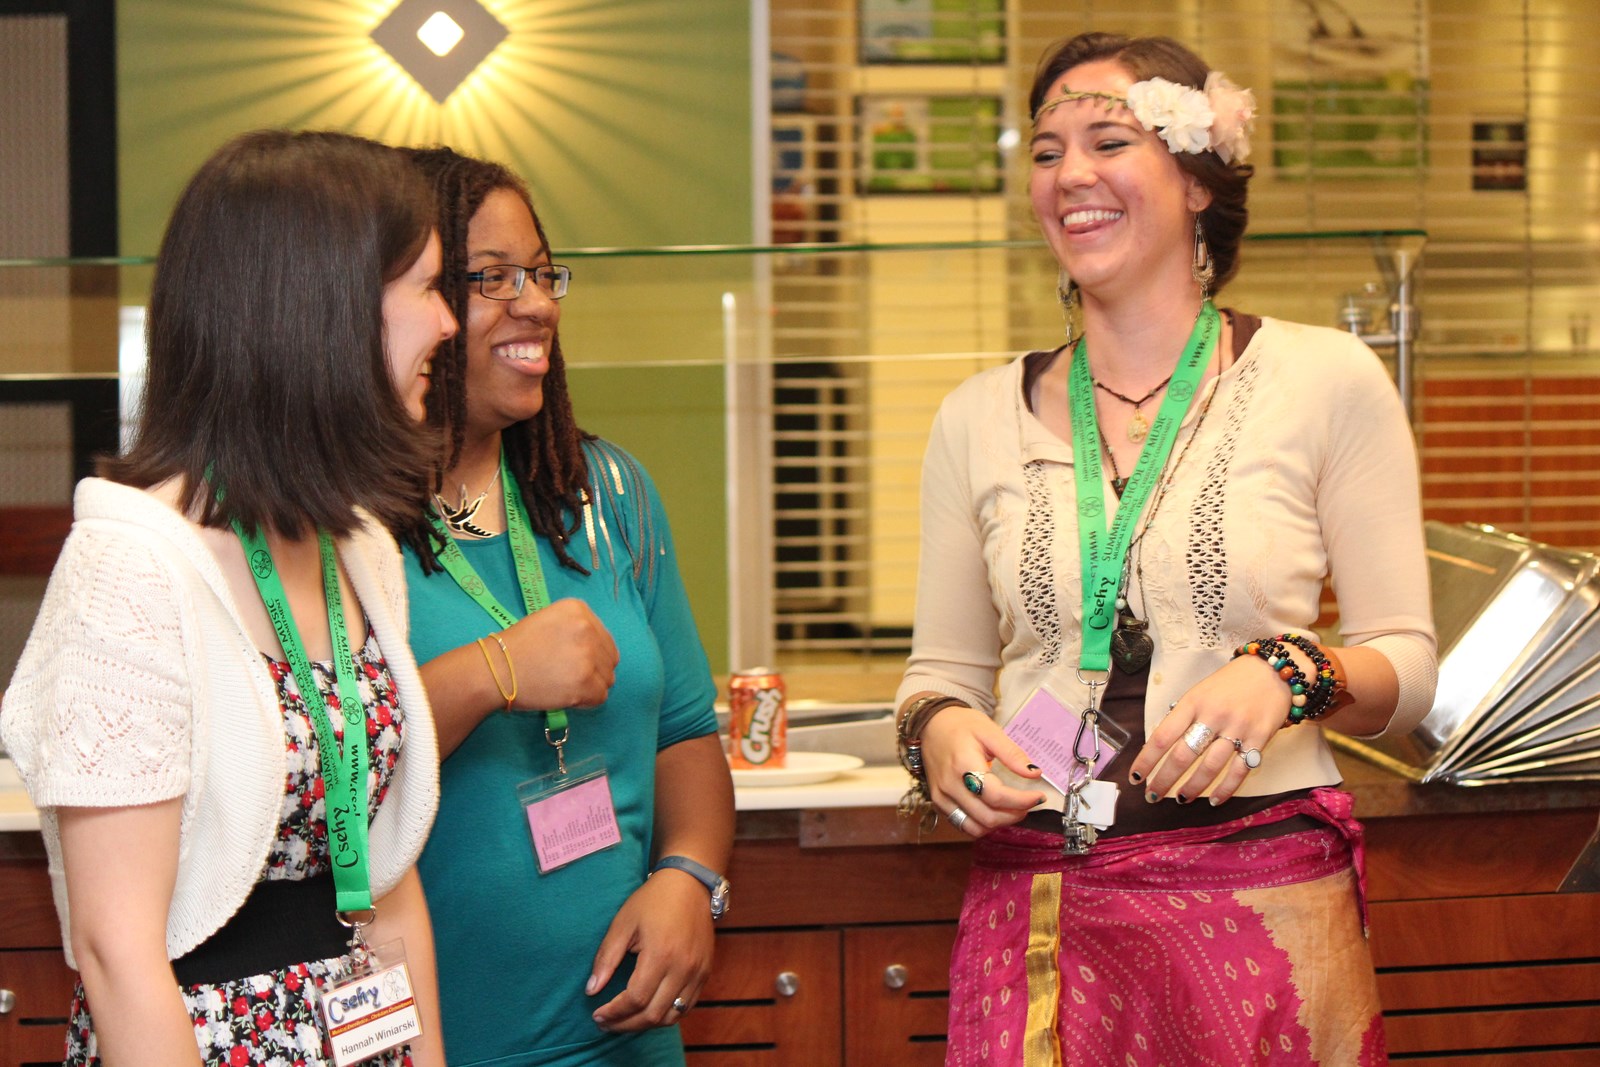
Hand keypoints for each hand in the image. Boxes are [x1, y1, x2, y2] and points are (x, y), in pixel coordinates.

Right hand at [501, 599, 617, 709]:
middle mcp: (587, 628)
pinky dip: (586, 701)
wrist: (494, 670)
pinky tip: (565, 696)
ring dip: (590, 686)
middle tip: (566, 677)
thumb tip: (598, 651)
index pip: (604, 638)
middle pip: (610, 658)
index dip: (590, 654)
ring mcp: (588, 655)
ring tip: (563, 685)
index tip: (568, 661)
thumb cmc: (515, 647)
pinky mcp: (585, 682)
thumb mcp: (548, 621)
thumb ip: (576, 630)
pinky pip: (601, 696)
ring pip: (607, 678)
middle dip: (593, 671)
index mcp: (578, 609)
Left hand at [587, 870, 714, 1031]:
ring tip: (625, 1021)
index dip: (614, 1013)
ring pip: (672, 1016)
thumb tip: (592, 990)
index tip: (597, 1015)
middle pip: (653, 1015)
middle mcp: (682, 968)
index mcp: (660, 955)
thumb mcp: (623, 923)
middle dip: (625, 1025)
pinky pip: (687, 1007)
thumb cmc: (653, 901)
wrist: (690, 884)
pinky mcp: (705, 973)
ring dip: (646, 1024)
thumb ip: (607, 958)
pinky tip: (649, 1010)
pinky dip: (667, 1015)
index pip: (635, 999)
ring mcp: (698, 973)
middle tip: (606, 1023)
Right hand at [921, 705, 1045, 837]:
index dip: (1021, 801)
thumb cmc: (960, 725)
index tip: (1038, 796)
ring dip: (1000, 824)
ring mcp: (942, 797)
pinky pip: (963, 825)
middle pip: (987, 817)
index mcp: (963, 764)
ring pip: (975, 828)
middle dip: (1015, 814)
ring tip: (1013, 809)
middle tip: (1028, 802)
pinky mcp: (938, 803)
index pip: (995, 795)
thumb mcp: (989, 731)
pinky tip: (994, 811)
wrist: (930, 725)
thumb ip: (1012, 753)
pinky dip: (983, 824)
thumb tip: (1035, 773)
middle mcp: (949, 785)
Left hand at [1129, 654, 1286, 805]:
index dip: (1146, 760)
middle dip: (1164, 780)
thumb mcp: (1200, 691)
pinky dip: (1225, 789)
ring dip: (1192, 788)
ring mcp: (1238, 729)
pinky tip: (1214, 800)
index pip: (1162, 736)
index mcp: (1193, 702)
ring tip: (1180, 799)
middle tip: (1153, 795)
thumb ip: (1183, 716)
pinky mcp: (1259, 739)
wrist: (1273, 671)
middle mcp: (1214, 715)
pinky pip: (1240, 771)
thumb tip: (1160, 745)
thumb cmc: (1230, 683)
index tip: (1135, 776)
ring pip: (1210, 767)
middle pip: (1183, 756)